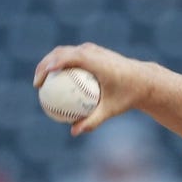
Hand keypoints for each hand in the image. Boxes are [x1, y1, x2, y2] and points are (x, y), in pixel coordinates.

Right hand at [33, 43, 157, 136]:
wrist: (144, 80)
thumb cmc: (128, 96)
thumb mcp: (111, 110)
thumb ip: (93, 121)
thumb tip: (74, 132)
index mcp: (97, 62)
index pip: (69, 58)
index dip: (52, 64)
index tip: (41, 80)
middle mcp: (93, 52)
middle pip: (61, 52)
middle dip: (44, 65)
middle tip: (37, 84)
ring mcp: (92, 49)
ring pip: (64, 52)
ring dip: (50, 63)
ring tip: (42, 82)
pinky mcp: (92, 51)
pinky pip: (71, 56)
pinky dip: (61, 65)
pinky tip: (55, 82)